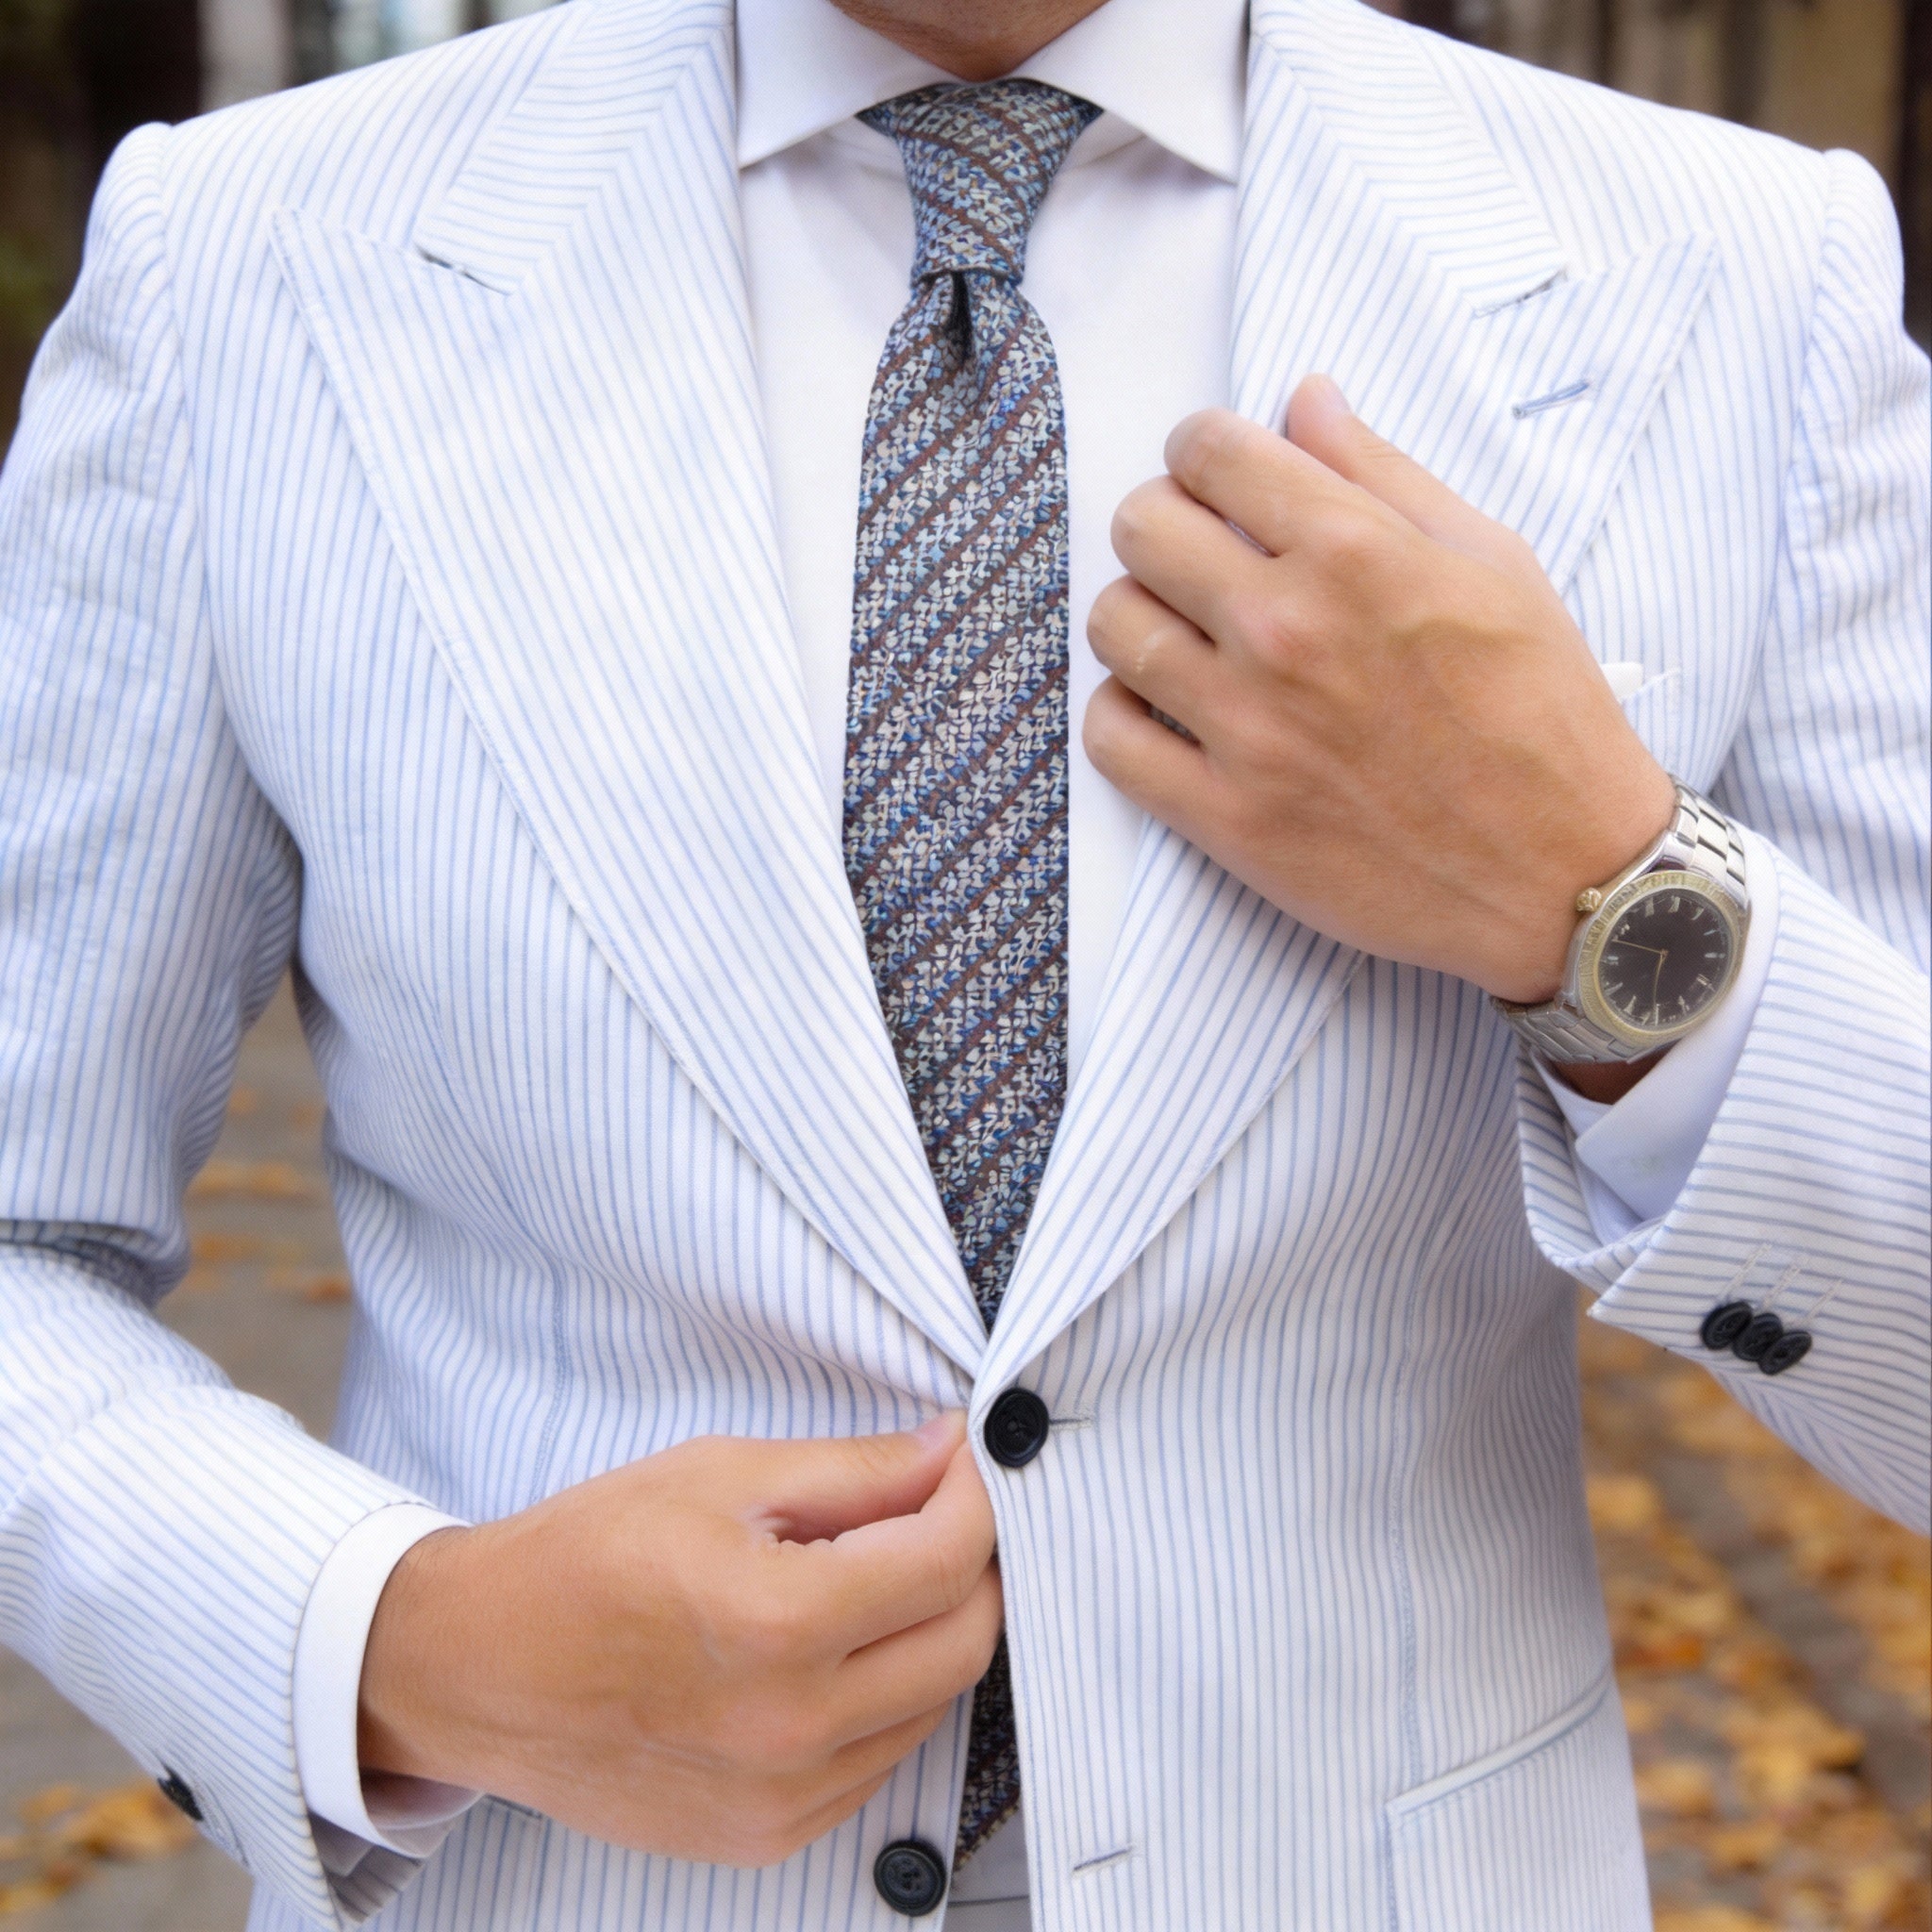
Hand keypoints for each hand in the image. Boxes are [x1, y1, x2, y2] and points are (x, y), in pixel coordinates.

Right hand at [358, 1414, 1000, 1866]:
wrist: (476, 1667)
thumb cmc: (583, 1557)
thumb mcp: (719, 1474)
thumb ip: (852, 1470)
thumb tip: (947, 1453)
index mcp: (776, 1623)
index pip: (946, 1561)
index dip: (973, 1498)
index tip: (960, 1463)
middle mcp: (790, 1727)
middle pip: (964, 1645)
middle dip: (973, 1566)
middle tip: (937, 1513)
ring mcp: (781, 1798)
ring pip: (932, 1707)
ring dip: (931, 1634)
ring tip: (874, 1577)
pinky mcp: (765, 1836)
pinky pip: (877, 1763)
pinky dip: (885, 1699)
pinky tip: (834, 1650)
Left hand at [1084, 376, 1676, 1006]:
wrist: (1565, 870)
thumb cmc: (1541, 708)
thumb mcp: (1492, 560)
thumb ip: (1383, 472)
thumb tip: (1305, 397)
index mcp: (1355, 550)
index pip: (1207, 450)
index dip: (1203, 451)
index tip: (1217, 479)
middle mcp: (1287, 629)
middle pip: (1140, 527)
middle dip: (1163, 523)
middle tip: (1198, 556)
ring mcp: (1248, 727)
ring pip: (1113, 626)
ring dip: (1138, 616)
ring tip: (1184, 635)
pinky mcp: (1226, 816)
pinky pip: (1111, 740)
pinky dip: (1121, 715)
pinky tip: (1164, 711)